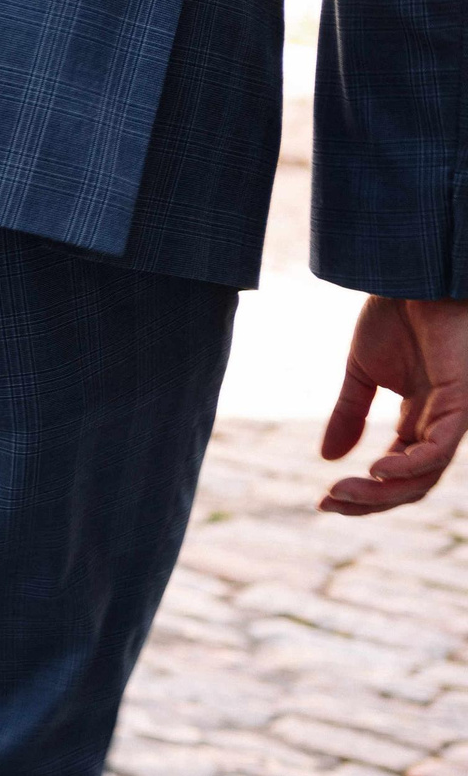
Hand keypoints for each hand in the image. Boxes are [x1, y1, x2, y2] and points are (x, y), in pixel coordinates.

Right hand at [319, 295, 467, 514]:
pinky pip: (439, 449)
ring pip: (425, 476)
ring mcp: (452, 412)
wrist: (412, 274)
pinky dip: (408, 467)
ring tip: (342, 490)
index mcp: (419, 417)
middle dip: (368, 501)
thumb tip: (328, 458)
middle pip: (411, 484)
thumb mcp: (361, 372)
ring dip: (381, 493)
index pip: (396, 473)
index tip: (322, 499)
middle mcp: (438, 421)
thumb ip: (348, 414)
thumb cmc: (395, 313)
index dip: (362, 493)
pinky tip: (376, 469)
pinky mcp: (461, 399)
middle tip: (327, 501)